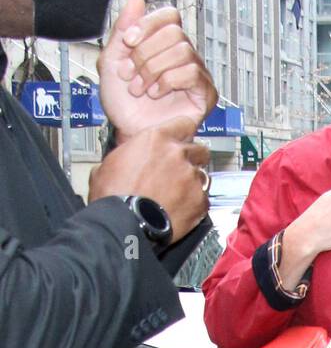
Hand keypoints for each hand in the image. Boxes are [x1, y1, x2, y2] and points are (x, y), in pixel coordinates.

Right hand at [89, 117, 209, 242]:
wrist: (125, 223)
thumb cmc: (113, 194)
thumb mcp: (110, 163)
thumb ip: (130, 155)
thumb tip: (128, 159)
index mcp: (157, 138)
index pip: (184, 124)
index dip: (184, 134)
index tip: (182, 141)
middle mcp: (179, 154)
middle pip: (199, 151)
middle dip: (192, 159)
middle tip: (180, 172)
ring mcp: (192, 178)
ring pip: (202, 176)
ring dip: (193, 183)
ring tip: (178, 196)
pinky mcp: (200, 201)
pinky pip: (203, 200)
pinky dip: (195, 205)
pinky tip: (181, 211)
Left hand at [97, 0, 216, 138]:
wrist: (129, 134)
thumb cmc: (123, 105)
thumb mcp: (111, 61)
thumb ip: (121, 29)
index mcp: (163, 45)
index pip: (169, 15)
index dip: (148, 24)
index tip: (128, 42)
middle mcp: (182, 56)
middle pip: (174, 32)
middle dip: (146, 53)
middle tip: (133, 74)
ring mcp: (195, 74)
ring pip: (182, 50)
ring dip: (154, 70)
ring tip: (142, 89)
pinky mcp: (205, 94)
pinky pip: (192, 72)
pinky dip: (168, 81)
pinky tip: (157, 94)